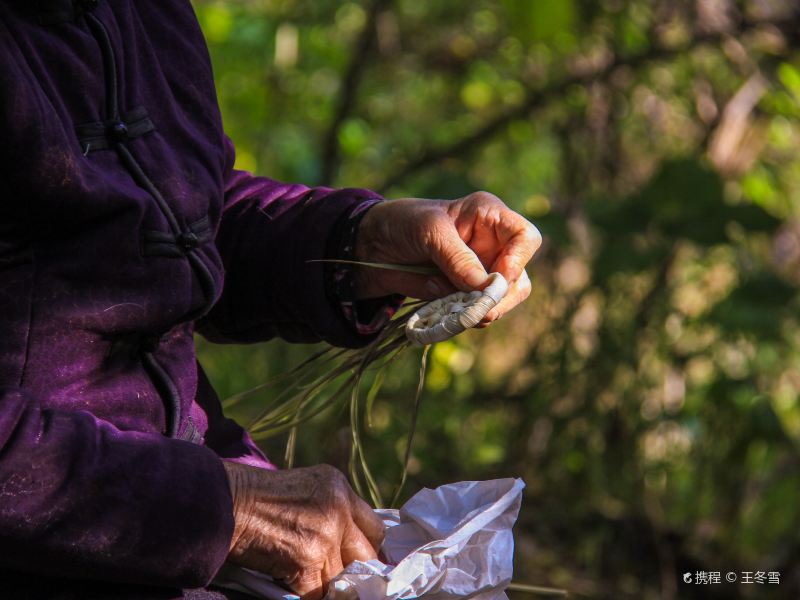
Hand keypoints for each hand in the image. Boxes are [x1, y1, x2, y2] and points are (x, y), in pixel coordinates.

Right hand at [223, 462, 384, 599]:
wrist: (226, 503)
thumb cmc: (255, 497)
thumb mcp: (305, 488)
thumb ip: (331, 510)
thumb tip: (347, 545)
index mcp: (340, 488)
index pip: (375, 527)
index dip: (368, 548)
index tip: (361, 561)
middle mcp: (340, 508)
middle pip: (368, 553)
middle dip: (354, 569)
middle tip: (339, 576)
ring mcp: (327, 535)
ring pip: (342, 577)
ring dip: (325, 583)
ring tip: (303, 573)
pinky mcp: (309, 560)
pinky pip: (319, 592)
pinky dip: (305, 592)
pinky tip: (289, 580)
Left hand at [355, 191, 541, 322]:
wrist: (372, 248)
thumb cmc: (403, 223)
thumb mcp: (429, 232)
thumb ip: (458, 258)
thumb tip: (486, 289)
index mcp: (490, 217)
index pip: (525, 238)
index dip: (518, 260)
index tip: (497, 278)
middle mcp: (492, 246)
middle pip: (519, 278)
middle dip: (502, 297)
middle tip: (480, 310)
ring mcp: (480, 274)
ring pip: (503, 301)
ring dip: (483, 312)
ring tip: (458, 313)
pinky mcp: (465, 295)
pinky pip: (478, 313)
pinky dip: (466, 319)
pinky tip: (447, 315)